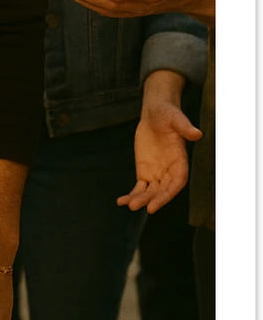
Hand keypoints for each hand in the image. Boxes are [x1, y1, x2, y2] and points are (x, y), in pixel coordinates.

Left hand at [117, 74, 201, 212]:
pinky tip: (121, 201)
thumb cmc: (169, 114)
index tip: (157, 202)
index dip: (168, 194)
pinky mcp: (145, 172)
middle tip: (139, 206)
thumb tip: (197, 134)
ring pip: (150, 192)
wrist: (155, 113)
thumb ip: (185, 128)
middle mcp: (170, 172)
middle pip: (162, 190)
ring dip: (140, 199)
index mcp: (181, 162)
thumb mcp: (176, 118)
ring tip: (128, 205)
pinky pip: (139, 187)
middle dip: (152, 199)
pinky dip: (131, 194)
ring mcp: (157, 174)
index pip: (177, 182)